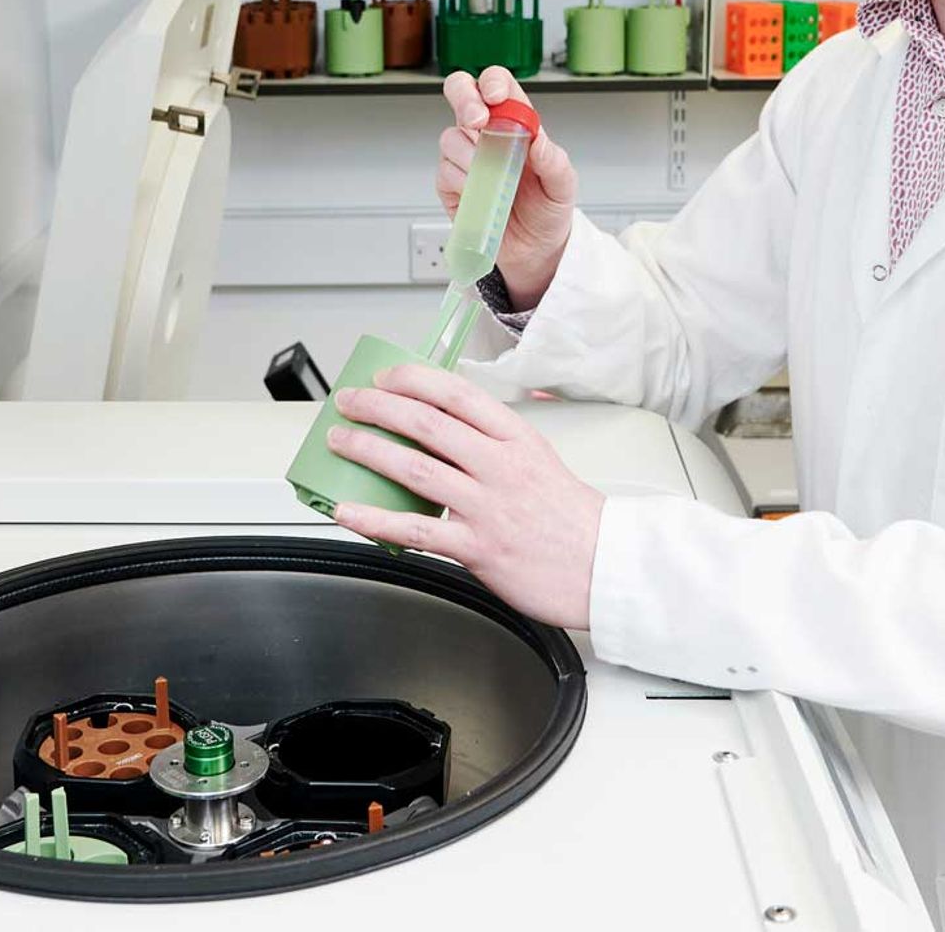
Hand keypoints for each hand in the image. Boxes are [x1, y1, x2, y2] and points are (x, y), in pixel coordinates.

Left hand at [325, 363, 604, 629]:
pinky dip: (375, 518)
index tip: (386, 376)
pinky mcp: (477, 547)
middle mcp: (499, 466)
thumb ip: (502, 435)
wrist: (605, 567)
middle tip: (349, 402)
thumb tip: (469, 410)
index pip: (457, 393)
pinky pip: (415, 529)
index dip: (414, 379)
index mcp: (517, 438)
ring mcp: (486, 506)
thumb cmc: (573, 518)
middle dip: (377, 407)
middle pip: (426, 423)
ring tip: (339, 442)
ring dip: (368, 450)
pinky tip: (348, 511)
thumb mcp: (542, 458)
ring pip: (415, 468)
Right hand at [438, 66, 577, 309]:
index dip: (492, 83)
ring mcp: (465, 157)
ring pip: (451, 138)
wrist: (534, 251)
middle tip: (478, 123)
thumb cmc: (548, 210)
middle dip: (465, 100)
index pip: (497, 84)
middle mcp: (486, 133)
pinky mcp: (450, 183)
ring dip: (472, 158)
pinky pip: (445, 172)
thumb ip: (554, 161)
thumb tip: (538, 139)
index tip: (497, 100)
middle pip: (460, 92)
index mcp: (515, 122)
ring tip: (496, 182)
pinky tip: (481, 196)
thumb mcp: (563, 186)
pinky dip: (463, 184)